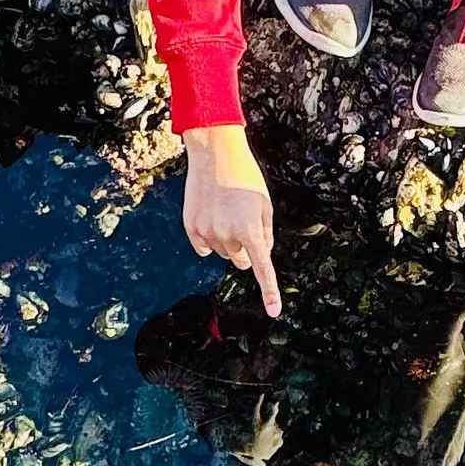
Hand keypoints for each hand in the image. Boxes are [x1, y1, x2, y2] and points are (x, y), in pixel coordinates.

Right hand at [182, 124, 279, 315]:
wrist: (214, 153)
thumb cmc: (245, 177)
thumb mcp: (265, 205)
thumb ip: (265, 235)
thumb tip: (259, 258)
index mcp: (251, 230)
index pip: (262, 269)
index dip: (269, 292)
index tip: (274, 312)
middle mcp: (228, 236)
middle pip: (241, 261)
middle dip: (245, 250)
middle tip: (243, 223)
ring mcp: (207, 233)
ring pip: (223, 253)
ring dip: (227, 240)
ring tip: (226, 210)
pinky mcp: (191, 228)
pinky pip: (203, 248)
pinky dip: (209, 239)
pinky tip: (210, 215)